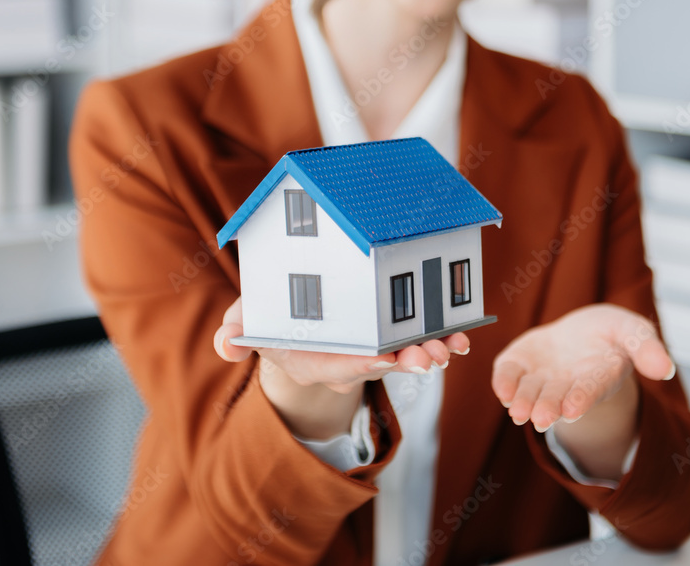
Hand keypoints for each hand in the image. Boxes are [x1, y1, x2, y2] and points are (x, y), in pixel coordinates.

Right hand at [213, 296, 470, 438]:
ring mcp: (376, 351)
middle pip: (382, 364)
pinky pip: (422, 339)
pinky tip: (462, 333)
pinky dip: (442, 337)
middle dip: (407, 361)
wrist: (299, 329)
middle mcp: (351, 360)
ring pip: (408, 355)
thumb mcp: (251, 327)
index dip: (361, 364)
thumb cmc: (274, 323)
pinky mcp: (396, 337)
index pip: (339, 366)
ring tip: (453, 346)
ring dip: (432, 351)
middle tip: (429, 357)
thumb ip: (238, 335)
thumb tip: (226, 346)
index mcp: (316, 359)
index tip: (383, 360)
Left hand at [491, 304, 674, 477]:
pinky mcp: (518, 365)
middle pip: (558, 398)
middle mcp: (568, 384)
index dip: (582, 399)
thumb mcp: (632, 330)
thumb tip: (665, 369)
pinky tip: (501, 391)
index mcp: (599, 377)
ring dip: (525, 403)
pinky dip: (503, 383)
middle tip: (540, 418)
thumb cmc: (609, 334)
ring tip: (518, 413)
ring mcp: (541, 377)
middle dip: (549, 407)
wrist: (580, 333)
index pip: (591, 390)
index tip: (573, 411)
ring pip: (531, 393)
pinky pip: (508, 376)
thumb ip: (646, 347)